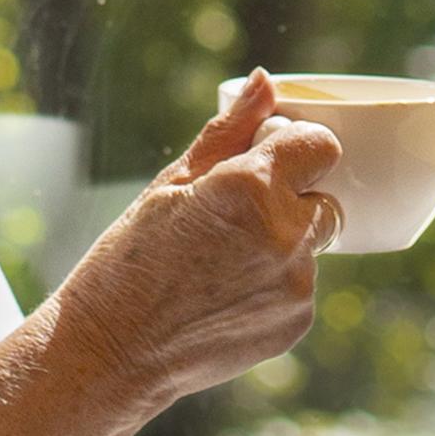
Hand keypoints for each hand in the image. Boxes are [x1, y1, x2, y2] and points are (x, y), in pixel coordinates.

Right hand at [0, 79, 343, 435]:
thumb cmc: (129, 260)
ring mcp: (297, 283)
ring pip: (310, 241)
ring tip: (217, 264)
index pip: (320, 144)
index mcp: (253, 188)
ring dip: (279, 240)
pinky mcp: (298, 320)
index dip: (291, 147)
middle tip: (231, 218)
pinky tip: (223, 295)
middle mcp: (287, 234)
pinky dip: (273, 282)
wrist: (113, 353)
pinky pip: (299, 282)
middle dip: (289, 195)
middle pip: (321, 193)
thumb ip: (230, 132)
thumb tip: (266, 83)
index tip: (259, 159)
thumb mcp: (172, 184)